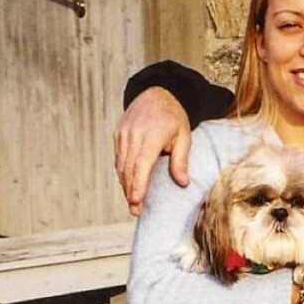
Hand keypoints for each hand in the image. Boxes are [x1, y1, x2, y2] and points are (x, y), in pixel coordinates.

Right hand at [114, 88, 191, 214]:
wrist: (156, 92)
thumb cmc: (174, 117)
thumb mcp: (184, 136)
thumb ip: (181, 160)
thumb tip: (183, 183)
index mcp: (152, 135)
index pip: (141, 165)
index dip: (138, 185)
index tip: (136, 202)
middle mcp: (134, 135)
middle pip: (128, 169)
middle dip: (130, 191)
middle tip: (135, 211)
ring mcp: (123, 134)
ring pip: (121, 165)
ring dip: (125, 185)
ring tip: (132, 202)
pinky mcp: (118, 134)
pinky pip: (118, 158)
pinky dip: (122, 173)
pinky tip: (128, 185)